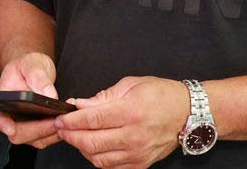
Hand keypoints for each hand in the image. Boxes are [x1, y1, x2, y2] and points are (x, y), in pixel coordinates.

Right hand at [0, 53, 61, 148]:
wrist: (35, 70)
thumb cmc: (28, 67)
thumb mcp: (31, 64)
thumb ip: (38, 77)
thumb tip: (49, 95)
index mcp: (3, 100)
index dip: (2, 124)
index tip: (11, 128)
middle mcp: (11, 117)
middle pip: (18, 134)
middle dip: (38, 130)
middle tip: (56, 119)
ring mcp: (24, 126)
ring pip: (35, 140)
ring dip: (51, 132)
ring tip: (64, 117)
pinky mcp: (37, 130)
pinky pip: (46, 138)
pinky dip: (57, 132)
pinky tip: (66, 119)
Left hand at [54, 77, 188, 167]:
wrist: (186, 113)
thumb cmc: (160, 95)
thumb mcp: (131, 85)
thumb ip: (103, 97)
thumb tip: (79, 105)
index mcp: (131, 111)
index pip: (92, 119)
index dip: (71, 120)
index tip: (60, 118)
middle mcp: (134, 135)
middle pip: (91, 142)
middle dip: (70, 135)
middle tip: (61, 128)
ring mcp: (137, 153)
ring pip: (98, 158)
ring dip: (81, 148)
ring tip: (75, 136)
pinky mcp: (139, 164)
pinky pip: (110, 167)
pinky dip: (96, 159)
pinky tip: (92, 147)